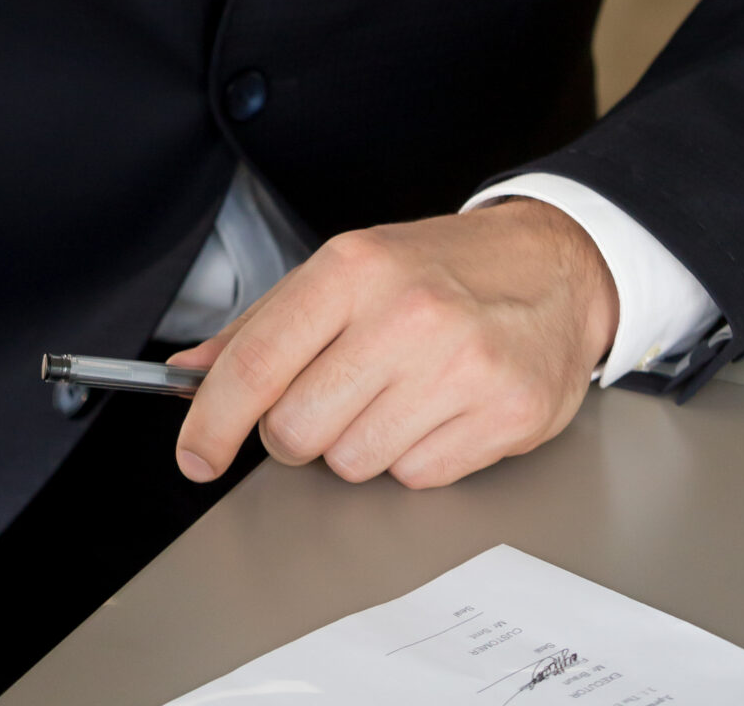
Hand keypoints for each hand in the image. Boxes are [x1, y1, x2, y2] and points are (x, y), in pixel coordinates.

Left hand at [171, 199, 618, 492]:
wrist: (553, 266)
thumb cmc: (441, 268)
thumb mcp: (348, 270)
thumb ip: (264, 325)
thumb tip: (190, 374)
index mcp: (352, 267)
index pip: (256, 363)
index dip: (212, 420)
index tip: (194, 454)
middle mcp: (405, 312)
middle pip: (296, 429)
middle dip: (297, 431)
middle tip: (329, 398)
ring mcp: (460, 365)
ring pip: (353, 462)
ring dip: (360, 443)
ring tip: (395, 394)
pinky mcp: (504, 412)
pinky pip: (417, 477)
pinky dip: (415, 456)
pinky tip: (437, 410)